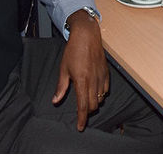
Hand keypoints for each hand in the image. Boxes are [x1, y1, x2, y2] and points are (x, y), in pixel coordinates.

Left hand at [53, 10, 109, 130]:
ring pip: (101, 98)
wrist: (87, 36)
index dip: (82, 119)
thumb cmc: (73, 51)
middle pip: (94, 105)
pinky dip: (101, 94)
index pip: (83, 106)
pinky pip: (106, 89)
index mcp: (81, 81)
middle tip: (81, 111)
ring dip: (94, 103)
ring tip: (87, 100)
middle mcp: (93, 80)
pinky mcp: (106, 72)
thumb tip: (55, 100)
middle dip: (88, 111)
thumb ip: (61, 87)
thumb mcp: (63, 69)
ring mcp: (101, 76)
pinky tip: (95, 91)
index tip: (80, 126)